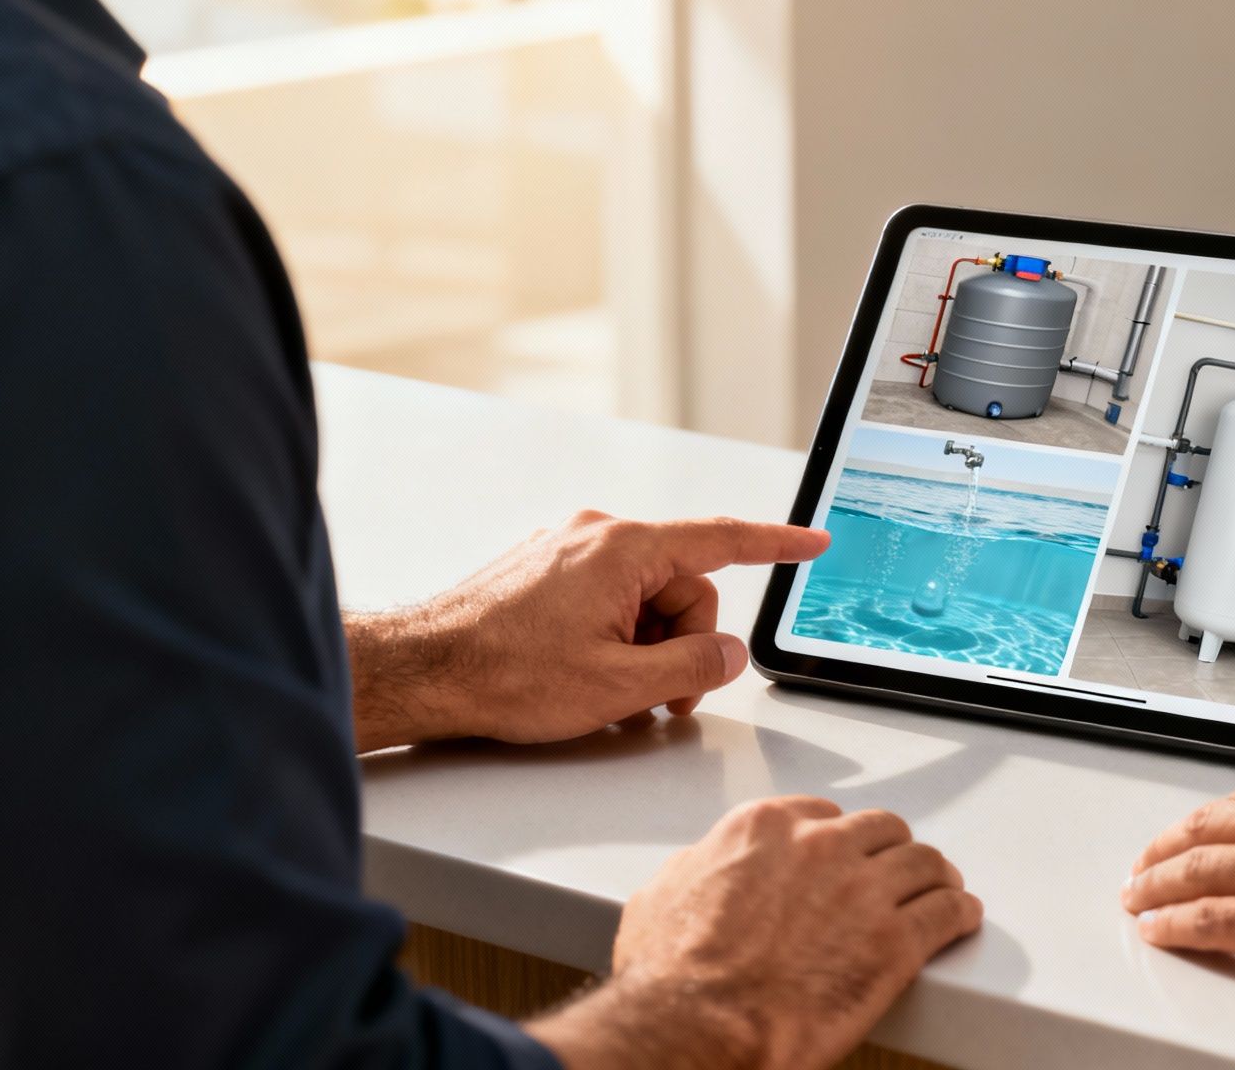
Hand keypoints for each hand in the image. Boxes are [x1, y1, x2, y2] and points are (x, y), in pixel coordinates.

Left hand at [348, 512, 828, 749]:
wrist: (421, 671)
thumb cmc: (504, 675)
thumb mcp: (619, 687)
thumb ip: (693, 669)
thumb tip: (727, 654)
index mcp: (624, 549)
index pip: (722, 540)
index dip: (777, 544)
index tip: (813, 541)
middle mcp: (597, 535)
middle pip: (682, 586)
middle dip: (683, 642)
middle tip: (656, 698)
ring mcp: (568, 550)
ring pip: (645, 597)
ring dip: (645, 646)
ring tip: (610, 691)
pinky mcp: (546, 570)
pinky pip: (609, 598)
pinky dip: (614, 636)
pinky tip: (584, 673)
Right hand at [532, 796, 983, 1069]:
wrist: (696, 1026)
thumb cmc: (670, 976)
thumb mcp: (663, 894)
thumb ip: (699, 867)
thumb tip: (704, 868)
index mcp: (765, 828)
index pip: (823, 814)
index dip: (840, 839)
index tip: (847, 854)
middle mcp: (820, 846)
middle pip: (881, 831)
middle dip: (891, 851)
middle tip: (898, 872)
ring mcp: (863, 890)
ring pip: (924, 862)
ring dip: (934, 876)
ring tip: (942, 889)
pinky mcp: (896, 941)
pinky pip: (948, 912)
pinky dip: (960, 913)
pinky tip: (962, 917)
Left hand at [1122, 768, 1234, 1019]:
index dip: (1212, 818)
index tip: (1197, 831)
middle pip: (1210, 827)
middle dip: (1168, 846)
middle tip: (1147, 861)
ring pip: (1197, 870)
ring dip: (1156, 884)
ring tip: (1137, 896)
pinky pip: (1208, 922)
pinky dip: (1173, 925)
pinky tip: (1159, 929)